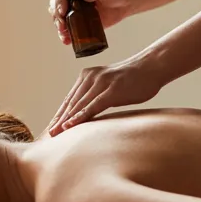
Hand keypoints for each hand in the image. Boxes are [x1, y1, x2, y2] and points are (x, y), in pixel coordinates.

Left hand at [46, 58, 164, 135]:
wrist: (152, 67)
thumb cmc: (134, 80)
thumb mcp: (110, 86)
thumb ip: (98, 96)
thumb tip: (91, 113)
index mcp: (88, 76)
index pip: (70, 99)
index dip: (60, 114)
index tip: (52, 127)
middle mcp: (91, 78)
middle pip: (71, 102)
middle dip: (59, 119)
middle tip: (49, 134)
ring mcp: (101, 83)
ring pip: (78, 105)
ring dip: (65, 120)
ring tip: (55, 133)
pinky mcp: (111, 90)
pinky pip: (92, 106)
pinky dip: (80, 116)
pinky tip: (70, 125)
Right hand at [48, 0, 135, 45]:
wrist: (125, 0)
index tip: (63, 10)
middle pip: (55, 2)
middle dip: (57, 15)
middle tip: (63, 25)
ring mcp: (71, 6)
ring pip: (58, 16)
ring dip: (59, 25)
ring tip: (65, 34)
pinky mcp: (77, 19)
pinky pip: (67, 27)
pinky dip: (66, 34)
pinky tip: (67, 40)